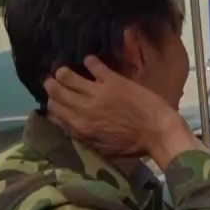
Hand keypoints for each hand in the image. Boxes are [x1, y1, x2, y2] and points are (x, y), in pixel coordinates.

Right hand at [43, 56, 187, 159]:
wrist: (158, 132)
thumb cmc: (133, 145)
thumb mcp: (102, 148)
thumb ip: (82, 134)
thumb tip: (66, 123)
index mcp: (80, 126)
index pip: (54, 109)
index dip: (51, 102)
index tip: (53, 98)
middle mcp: (84, 107)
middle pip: (57, 91)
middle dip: (51, 84)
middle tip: (52, 80)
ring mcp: (97, 92)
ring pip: (68, 76)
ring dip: (64, 72)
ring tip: (65, 71)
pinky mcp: (113, 80)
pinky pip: (94, 65)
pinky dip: (90, 61)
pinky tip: (90, 61)